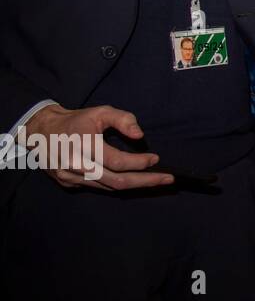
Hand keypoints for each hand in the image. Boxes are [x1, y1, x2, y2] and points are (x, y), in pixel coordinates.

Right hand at [22, 104, 173, 190]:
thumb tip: (140, 136)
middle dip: (145, 182)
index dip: (140, 162)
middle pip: (117, 181)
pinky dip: (116, 185)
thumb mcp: (100, 112)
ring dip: (133, 185)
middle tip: (167, 179)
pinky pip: (98, 188)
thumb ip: (123, 119)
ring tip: (155, 181)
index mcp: (84, 147)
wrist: (41, 131)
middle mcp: (76, 166)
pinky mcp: (67, 184)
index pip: (118, 161)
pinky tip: (132, 181)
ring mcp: (71, 178)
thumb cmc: (76, 120)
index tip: (156, 159)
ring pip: (108, 188)